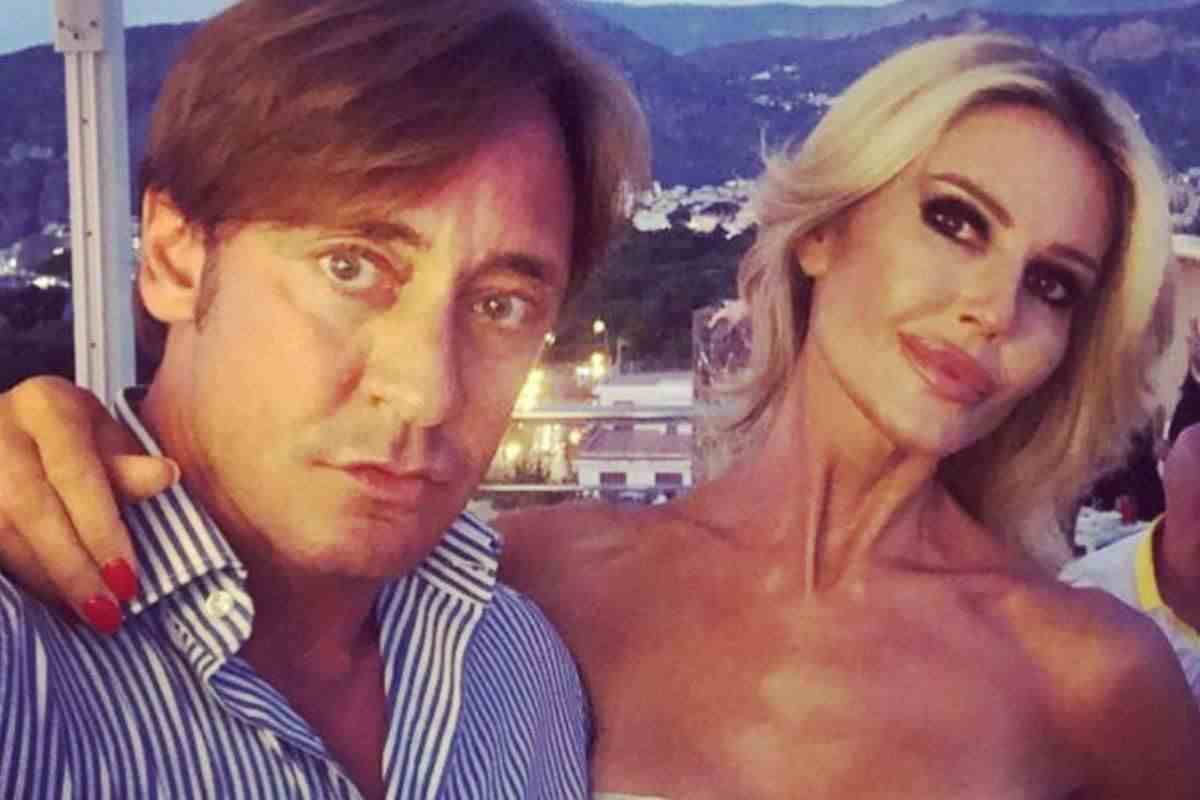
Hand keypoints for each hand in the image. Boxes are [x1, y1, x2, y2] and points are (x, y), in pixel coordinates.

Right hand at [0, 377, 177, 632]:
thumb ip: (128, 465)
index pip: (75, 474)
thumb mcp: (106, 438)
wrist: (11, 425)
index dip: (101, 530)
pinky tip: (51, 602)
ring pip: (1, 530)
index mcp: (46, 404)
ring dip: (46, 580)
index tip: (127, 579)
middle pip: (31, 507)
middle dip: (73, 566)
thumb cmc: (72, 435)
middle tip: (108, 610)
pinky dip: (23, 577)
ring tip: (86, 613)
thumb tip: (166, 476)